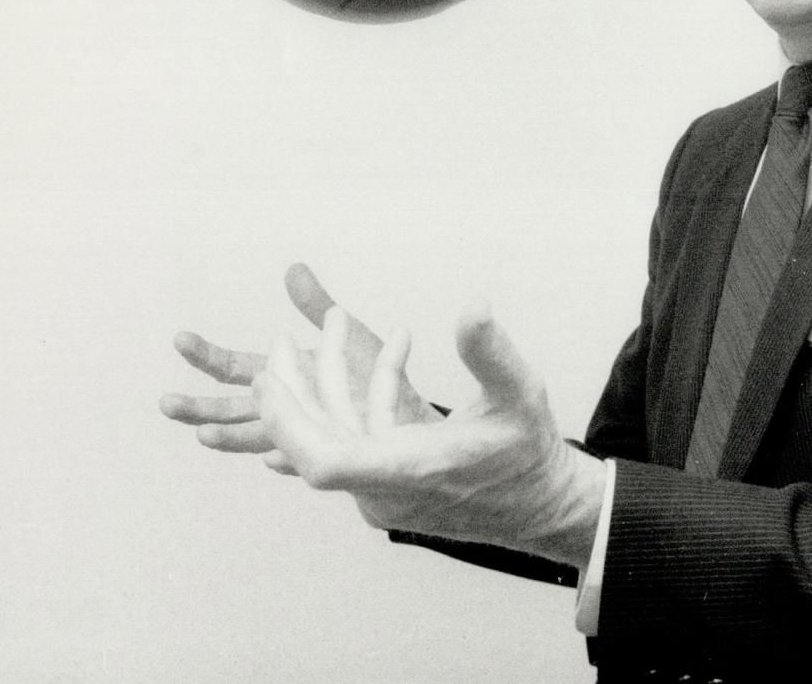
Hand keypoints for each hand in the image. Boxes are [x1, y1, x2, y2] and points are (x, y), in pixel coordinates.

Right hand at [160, 263, 436, 451]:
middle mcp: (287, 409)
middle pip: (233, 411)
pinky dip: (289, 460)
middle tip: (166, 403)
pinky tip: (274, 460)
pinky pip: (306, 459)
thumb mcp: (344, 333)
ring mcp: (305, 434)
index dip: (206, 355)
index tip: (180, 338)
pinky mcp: (331, 451)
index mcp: (283, 378)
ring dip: (231, 439)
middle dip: (199, 408)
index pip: (234, 368)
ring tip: (204, 436)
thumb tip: (292, 268)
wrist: (410, 413)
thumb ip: (316, 306)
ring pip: (258, 440)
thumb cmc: (372, 377)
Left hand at [253, 302, 605, 568]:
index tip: (269, 378)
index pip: (323, 461)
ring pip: (334, 438)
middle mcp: (386, 490)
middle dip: (291, 389)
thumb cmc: (530, 452)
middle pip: (311, 446)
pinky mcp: (388, 489)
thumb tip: (474, 304)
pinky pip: (357, 442)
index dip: (286, 421)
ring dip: (329, 383)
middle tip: (282, 340)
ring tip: (339, 322)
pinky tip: (397, 351)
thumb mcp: (520, 393)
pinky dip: (363, 398)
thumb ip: (491, 351)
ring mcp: (383, 494)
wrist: (542, 506)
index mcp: (409, 470)